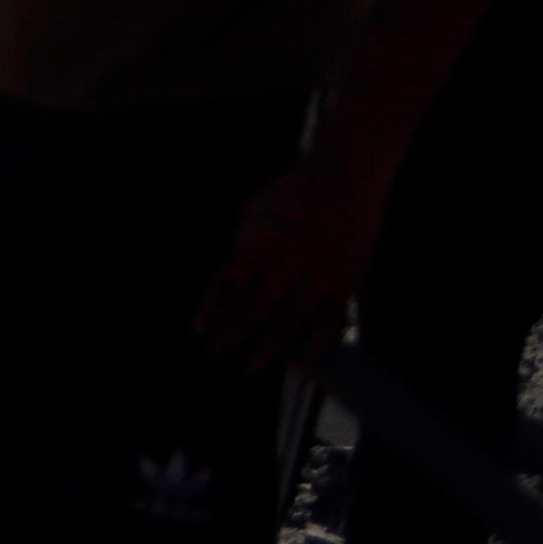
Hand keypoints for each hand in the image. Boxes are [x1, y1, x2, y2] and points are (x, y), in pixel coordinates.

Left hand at [200, 136, 394, 371]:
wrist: (343, 175)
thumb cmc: (295, 191)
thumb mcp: (256, 212)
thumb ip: (245, 245)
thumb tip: (232, 277)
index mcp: (255, 244)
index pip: (225, 286)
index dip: (211, 311)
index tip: (198, 332)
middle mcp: (282, 264)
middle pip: (251, 309)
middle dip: (231, 335)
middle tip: (216, 354)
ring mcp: (314, 274)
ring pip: (286, 321)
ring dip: (265, 348)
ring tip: (248, 368)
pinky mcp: (342, 282)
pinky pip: (324, 322)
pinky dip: (310, 347)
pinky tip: (297, 367)